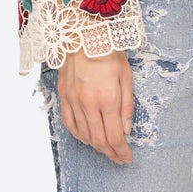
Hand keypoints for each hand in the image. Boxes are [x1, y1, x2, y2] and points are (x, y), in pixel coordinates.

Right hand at [57, 48, 134, 164]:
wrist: (82, 33)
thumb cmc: (108, 50)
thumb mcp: (126, 74)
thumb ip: (127, 105)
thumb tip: (126, 130)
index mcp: (108, 98)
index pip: (115, 136)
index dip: (122, 152)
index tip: (128, 158)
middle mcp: (89, 104)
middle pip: (99, 141)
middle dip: (111, 153)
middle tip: (119, 158)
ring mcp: (74, 101)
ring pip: (84, 136)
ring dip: (97, 147)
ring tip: (107, 149)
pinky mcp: (64, 97)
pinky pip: (70, 125)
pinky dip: (80, 136)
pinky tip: (88, 138)